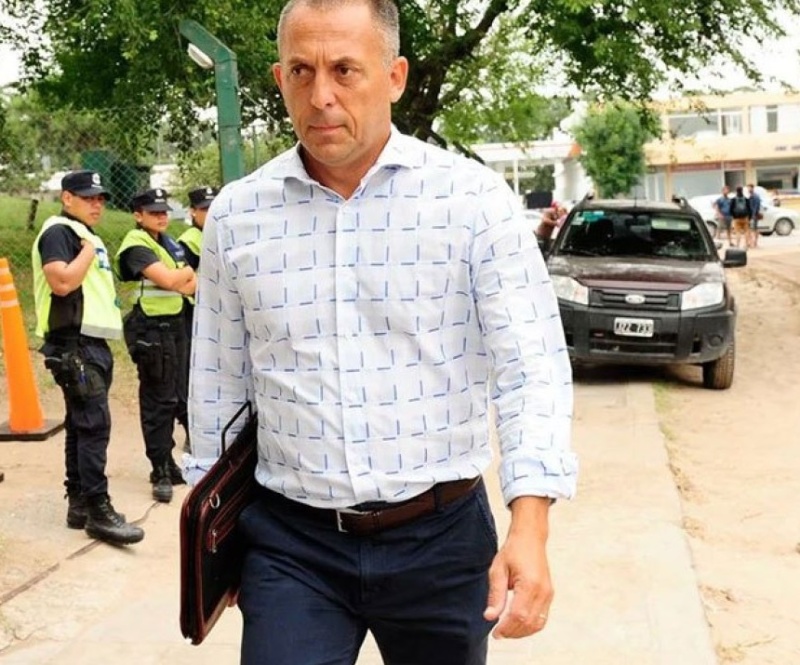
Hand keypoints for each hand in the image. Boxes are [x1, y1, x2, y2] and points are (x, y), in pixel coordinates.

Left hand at [483, 498, 552, 638]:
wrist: (530, 537)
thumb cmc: (513, 551)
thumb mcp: (498, 570)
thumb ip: (495, 595)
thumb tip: (490, 617)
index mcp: (530, 584)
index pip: (518, 615)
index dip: (506, 628)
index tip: (495, 633)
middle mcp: (543, 591)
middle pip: (529, 623)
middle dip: (513, 632)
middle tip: (499, 633)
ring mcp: (548, 594)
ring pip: (538, 623)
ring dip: (522, 632)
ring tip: (507, 630)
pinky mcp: (549, 594)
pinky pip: (542, 617)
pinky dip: (531, 625)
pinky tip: (518, 624)